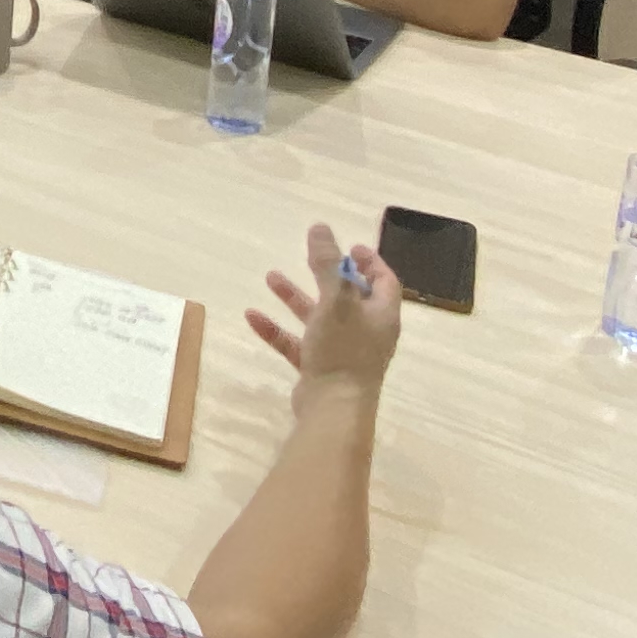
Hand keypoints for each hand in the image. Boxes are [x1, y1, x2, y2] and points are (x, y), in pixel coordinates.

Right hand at [244, 223, 402, 396]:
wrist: (333, 410)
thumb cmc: (343, 350)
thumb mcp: (336, 300)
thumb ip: (327, 264)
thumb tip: (320, 227)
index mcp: (381, 315)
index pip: (384, 281)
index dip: (370, 262)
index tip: (351, 246)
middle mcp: (366, 332)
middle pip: (349, 296)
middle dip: (325, 274)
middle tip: (311, 254)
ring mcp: (342, 352)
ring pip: (319, 318)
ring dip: (295, 298)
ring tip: (270, 277)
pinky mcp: (319, 370)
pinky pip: (298, 344)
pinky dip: (278, 330)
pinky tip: (252, 317)